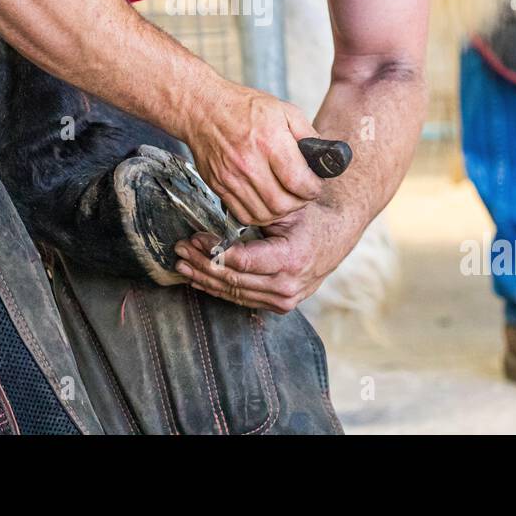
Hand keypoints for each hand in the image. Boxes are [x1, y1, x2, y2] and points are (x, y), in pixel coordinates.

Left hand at [171, 202, 362, 312]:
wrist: (335, 237)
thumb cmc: (309, 218)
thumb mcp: (286, 210)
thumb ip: (256, 215)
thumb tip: (219, 212)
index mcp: (291, 259)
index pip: (242, 261)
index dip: (214, 251)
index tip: (195, 238)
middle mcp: (287, 285)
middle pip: (233, 279)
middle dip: (202, 264)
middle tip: (180, 250)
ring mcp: (284, 299)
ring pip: (234, 293)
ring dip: (204, 278)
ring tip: (182, 264)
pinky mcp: (280, 305)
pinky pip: (242, 299)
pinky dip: (219, 289)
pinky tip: (199, 279)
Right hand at [180, 83, 323, 227]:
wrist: (203, 109)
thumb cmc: (244, 108)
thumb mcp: (284, 110)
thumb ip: (308, 134)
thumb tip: (325, 156)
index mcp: (269, 141)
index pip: (299, 182)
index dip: (313, 189)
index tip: (315, 185)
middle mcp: (249, 163)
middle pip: (283, 204)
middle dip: (300, 203)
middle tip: (302, 194)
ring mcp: (231, 178)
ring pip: (265, 215)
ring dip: (281, 212)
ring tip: (286, 198)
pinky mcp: (219, 186)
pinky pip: (244, 215)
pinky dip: (260, 215)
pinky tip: (266, 202)